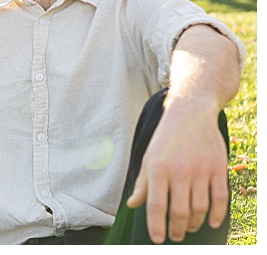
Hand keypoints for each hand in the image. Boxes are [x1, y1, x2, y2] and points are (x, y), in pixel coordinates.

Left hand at [126, 96, 228, 242]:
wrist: (190, 113)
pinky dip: (217, 215)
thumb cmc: (165, 139)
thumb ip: (142, 184)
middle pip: (180, 211)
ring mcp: (201, 170)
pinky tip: (210, 222)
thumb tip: (132, 205)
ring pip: (200, 208)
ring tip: (189, 229)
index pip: (156, 205)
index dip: (157, 225)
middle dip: (177, 229)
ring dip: (195, 224)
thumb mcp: (148, 158)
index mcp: (158, 169)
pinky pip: (220, 198)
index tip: (158, 239)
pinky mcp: (218, 168)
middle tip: (175, 236)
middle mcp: (179, 170)